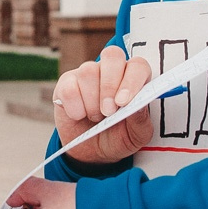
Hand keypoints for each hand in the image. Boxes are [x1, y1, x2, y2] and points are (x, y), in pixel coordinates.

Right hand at [53, 45, 154, 165]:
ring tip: (95, 117)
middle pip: (112, 55)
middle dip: (110, 85)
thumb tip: (137, 105)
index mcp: (133, 79)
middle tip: (108, 111)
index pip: (138, 66)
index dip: (132, 80)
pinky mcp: (67, 83)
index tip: (123, 102)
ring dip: (92, 101)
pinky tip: (79, 115)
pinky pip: (69, 88)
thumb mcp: (136, 137)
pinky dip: (75, 108)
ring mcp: (88, 74)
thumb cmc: (117, 138)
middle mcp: (111, 71)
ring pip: (89, 71)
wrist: (91, 153)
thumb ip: (140, 120)